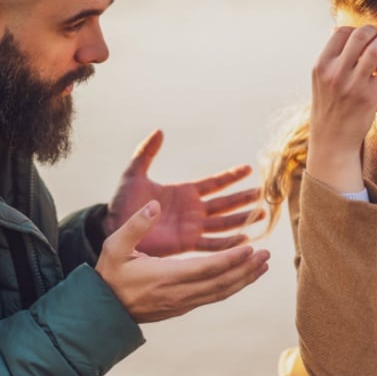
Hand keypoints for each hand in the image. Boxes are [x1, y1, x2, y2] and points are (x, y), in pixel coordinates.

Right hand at [96, 201, 270, 322]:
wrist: (103, 310)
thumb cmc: (109, 275)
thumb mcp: (114, 246)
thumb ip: (135, 225)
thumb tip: (153, 205)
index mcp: (167, 276)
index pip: (208, 268)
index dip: (232, 259)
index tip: (250, 248)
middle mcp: (180, 293)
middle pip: (222, 282)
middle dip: (246, 269)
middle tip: (267, 255)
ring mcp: (182, 302)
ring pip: (221, 291)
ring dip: (244, 279)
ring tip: (263, 266)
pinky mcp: (182, 306)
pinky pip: (213, 296)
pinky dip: (232, 285)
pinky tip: (241, 277)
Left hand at [102, 130, 262, 256]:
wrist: (114, 228)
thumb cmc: (122, 202)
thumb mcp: (134, 174)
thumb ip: (146, 153)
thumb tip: (159, 131)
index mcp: (184, 192)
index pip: (214, 182)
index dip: (231, 176)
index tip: (248, 168)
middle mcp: (192, 210)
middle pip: (225, 203)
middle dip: (243, 198)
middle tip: (263, 193)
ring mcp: (192, 227)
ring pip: (224, 223)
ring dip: (242, 219)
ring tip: (262, 215)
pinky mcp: (187, 244)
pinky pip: (212, 244)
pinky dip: (228, 243)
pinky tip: (244, 239)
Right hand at [307, 25, 376, 192]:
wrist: (332, 141)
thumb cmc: (329, 107)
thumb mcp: (320, 80)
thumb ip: (331, 58)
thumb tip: (339, 30)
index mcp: (321, 66)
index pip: (341, 32)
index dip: (355, 29)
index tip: (364, 36)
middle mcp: (334, 73)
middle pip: (359, 35)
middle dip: (373, 31)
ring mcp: (352, 85)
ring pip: (375, 48)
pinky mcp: (369, 96)